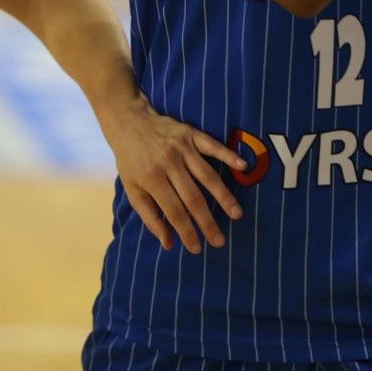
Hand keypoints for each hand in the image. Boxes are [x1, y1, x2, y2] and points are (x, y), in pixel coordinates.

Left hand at [99, 94, 245, 254]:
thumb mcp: (132, 189)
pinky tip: (242, 167)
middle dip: (207, 222)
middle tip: (220, 241)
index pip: (173, 211)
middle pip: (192, 197)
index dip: (186, 231)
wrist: (129, 122)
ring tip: (236, 214)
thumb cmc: (131, 160)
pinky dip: (228, 155)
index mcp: (151, 179)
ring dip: (223, 196)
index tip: (197, 248)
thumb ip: (149, 217)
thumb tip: (168, 243)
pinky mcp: (191, 134)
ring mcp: (181, 148)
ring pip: (207, 175)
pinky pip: (212, 146)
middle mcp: (168, 163)